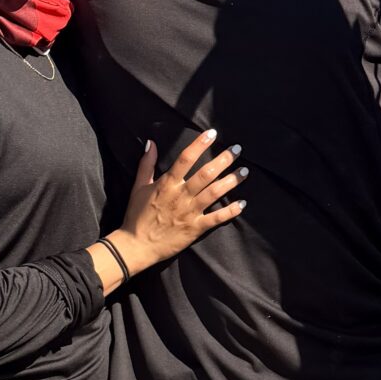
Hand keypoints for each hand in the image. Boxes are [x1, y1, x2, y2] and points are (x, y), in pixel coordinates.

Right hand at [115, 131, 245, 268]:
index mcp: (167, 184)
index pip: (186, 159)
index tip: (212, 133)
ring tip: (245, 172)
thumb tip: (151, 143)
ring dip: (231, 181)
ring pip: (215, 192)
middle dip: (224, 160)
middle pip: (206, 173)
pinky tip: (242, 203)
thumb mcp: (138, 187)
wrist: (136, 245)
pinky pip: (216, 218)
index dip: (199, 144)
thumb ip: (146, 164)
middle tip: (237, 150)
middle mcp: (181, 196)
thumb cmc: (136, 215)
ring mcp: (189, 212)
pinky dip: (231, 211)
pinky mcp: (195, 228)